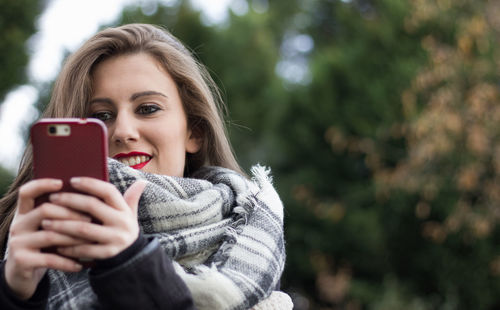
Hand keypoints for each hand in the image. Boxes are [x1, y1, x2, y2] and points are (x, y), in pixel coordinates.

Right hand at [5, 179, 89, 299]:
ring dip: (73, 237)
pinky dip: (67, 261)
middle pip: (45, 210)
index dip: (42, 184)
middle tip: (90, 218)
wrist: (21, 275)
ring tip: (91, 239)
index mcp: (24, 213)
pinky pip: (49, 259)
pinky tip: (80, 264)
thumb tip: (89, 198)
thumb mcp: (47, 228)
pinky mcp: (22, 261)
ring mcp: (18, 243)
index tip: (61, 182)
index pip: (27, 192)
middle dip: (71, 213)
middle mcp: (18, 225)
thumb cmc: (43, 247)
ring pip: (50, 235)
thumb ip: (59, 214)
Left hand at [41, 177, 145, 259]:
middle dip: (70, 201)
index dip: (90, 184)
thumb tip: (142, 181)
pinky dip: (68, 247)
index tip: (71, 180)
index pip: (108, 191)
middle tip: (52, 199)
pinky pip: (83, 249)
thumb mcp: (130, 213)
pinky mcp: (108, 254)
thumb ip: (131, 197)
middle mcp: (121, 222)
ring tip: (46, 221)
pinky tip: (55, 244)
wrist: (132, 256)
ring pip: (84, 229)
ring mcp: (115, 238)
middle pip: (92, 207)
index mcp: (124, 209)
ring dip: (62, 225)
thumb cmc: (124, 228)